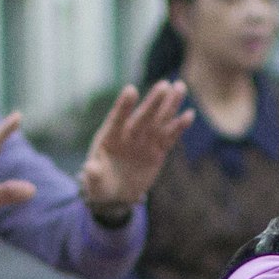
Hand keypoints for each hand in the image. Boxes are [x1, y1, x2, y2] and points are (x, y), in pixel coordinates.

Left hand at [76, 79, 193, 215]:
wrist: (117, 194)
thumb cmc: (101, 186)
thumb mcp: (94, 184)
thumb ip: (93, 175)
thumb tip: (89, 168)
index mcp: (109, 138)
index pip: (117, 119)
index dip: (124, 106)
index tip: (131, 90)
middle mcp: (128, 135)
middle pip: (142, 117)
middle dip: (153, 102)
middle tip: (164, 85)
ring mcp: (144, 141)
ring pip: (158, 121)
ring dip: (170, 105)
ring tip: (180, 86)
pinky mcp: (157, 150)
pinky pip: (169, 137)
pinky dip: (179, 127)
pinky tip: (189, 115)